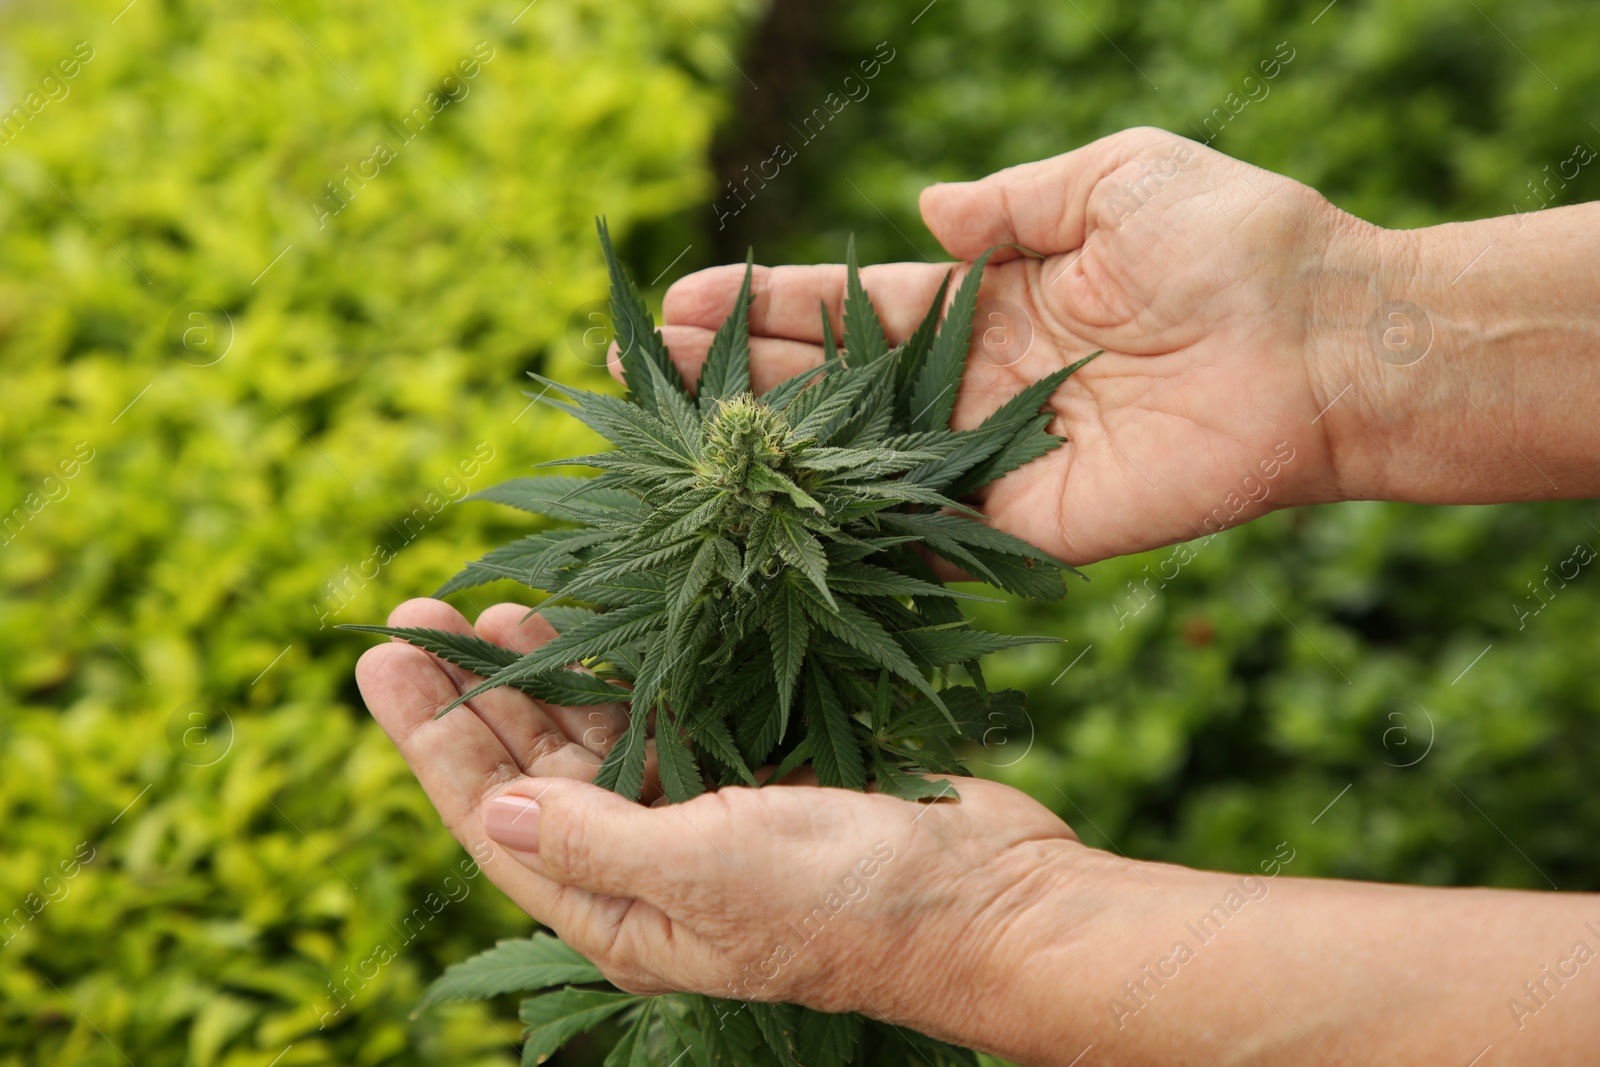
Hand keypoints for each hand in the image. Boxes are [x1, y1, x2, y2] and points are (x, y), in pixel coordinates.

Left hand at [354, 598, 1117, 1041]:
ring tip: (499, 610)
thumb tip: (490, 807)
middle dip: (474, 699)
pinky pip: (666, 718)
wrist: (992, 898)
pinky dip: (628, 675)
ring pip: (596, 742)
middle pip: (531, 775)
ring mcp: (704, 823)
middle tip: (422, 614)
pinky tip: (602, 629)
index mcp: (621, 913)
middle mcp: (648, 870)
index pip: (492, 819)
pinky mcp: (756, 777)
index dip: (431, 739)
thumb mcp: (709, 871)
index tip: (384, 659)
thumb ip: (596, 838)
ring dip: (547, 679)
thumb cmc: (851, 900)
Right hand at [653, 127, 1375, 563]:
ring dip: (777, 451)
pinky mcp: (1030, 526)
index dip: (770, 302)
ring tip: (684, 435)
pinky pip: (928, 536)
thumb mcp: (1116, 177)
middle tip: (651, 368)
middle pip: (836, 385)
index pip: (852, 307)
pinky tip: (774, 528)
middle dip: (744, 373)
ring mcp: (996, 462)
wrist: (1326, 341)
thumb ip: (1014, 199)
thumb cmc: (1235, 241)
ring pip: (862, 460)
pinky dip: (855, 534)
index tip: (685, 298)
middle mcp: (975, 386)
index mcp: (989, 303)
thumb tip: (925, 211)